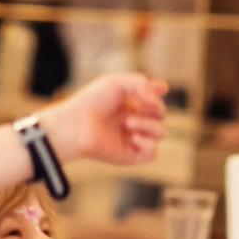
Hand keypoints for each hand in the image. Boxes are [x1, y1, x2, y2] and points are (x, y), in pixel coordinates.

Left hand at [42, 73, 168, 166]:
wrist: (76, 124)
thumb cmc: (92, 101)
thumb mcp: (117, 83)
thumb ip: (141, 84)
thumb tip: (163, 92)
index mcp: (130, 105)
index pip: (155, 102)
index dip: (157, 97)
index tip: (150, 92)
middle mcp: (133, 122)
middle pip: (160, 116)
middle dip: (155, 110)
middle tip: (138, 108)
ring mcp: (132, 139)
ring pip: (160, 133)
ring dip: (149, 126)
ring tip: (128, 123)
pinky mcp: (130, 155)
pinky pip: (152, 153)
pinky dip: (148, 144)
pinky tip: (134, 138)